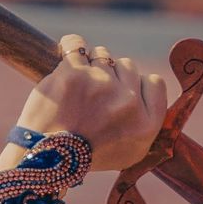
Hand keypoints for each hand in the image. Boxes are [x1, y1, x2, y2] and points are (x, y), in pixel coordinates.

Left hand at [18, 33, 169, 172]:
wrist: (48, 159)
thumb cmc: (86, 157)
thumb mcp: (130, 152)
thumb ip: (144, 123)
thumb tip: (148, 86)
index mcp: (147, 124)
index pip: (154, 82)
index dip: (137, 84)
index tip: (122, 92)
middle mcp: (129, 103)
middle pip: (128, 66)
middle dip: (112, 75)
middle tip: (95, 93)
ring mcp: (103, 85)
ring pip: (103, 54)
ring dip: (91, 64)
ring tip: (78, 84)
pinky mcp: (75, 74)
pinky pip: (76, 44)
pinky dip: (71, 46)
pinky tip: (67, 53)